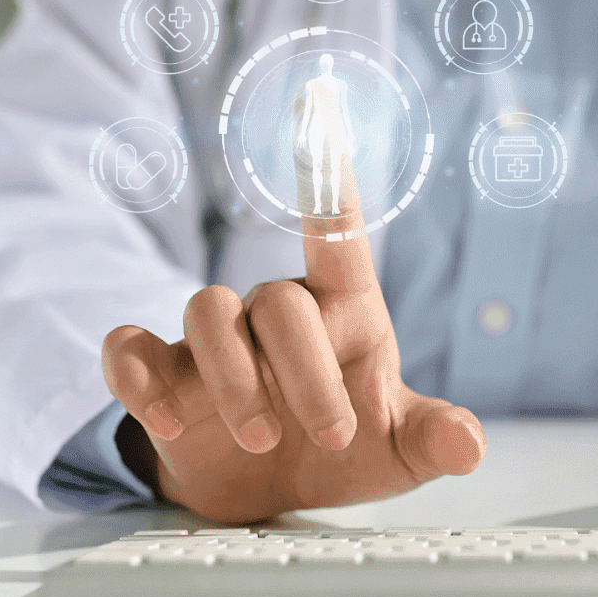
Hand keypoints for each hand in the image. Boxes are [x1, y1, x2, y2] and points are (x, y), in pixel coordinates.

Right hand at [101, 120, 484, 524]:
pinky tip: (170, 419)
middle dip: (307, 374)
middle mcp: (277, 310)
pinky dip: (139, 379)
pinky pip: (128, 348)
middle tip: (334, 437)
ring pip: (207, 312)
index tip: (317, 101)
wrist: (266, 495)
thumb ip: (433, 440)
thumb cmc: (341, 450)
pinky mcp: (163, 375)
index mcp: (344, 309)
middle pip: (278, 301)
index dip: (325, 168)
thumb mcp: (398, 453)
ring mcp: (216, 341)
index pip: (336, 228)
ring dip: (234, 378)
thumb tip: (469, 446)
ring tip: (262, 439)